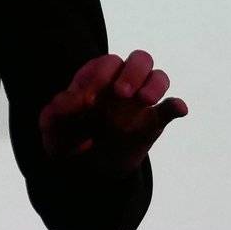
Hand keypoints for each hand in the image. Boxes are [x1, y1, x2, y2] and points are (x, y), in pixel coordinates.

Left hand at [40, 51, 187, 177]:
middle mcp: (122, 82)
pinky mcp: (154, 122)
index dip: (99, 78)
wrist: (84, 170)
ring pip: (158, 77)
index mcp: (96, 76)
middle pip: (139, 59)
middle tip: (121, 94)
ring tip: (144, 100)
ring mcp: (140, 101)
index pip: (106, 63)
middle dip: (133, 71)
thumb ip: (58, 109)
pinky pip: (171, 107)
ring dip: (155, 85)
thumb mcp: (52, 124)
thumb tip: (76, 99)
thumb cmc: (65, 137)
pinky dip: (176, 105)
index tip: (89, 103)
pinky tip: (178, 109)